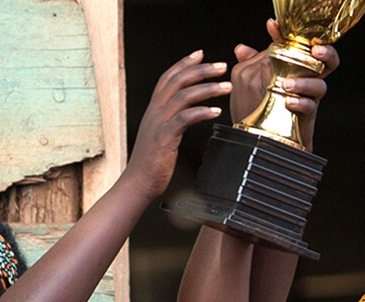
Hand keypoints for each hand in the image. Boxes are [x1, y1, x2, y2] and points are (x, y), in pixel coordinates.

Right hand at [121, 51, 231, 198]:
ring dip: (208, 88)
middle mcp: (154, 111)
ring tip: (227, 87)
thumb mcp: (161, 135)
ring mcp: (158, 123)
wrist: (138, 183)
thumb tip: (187, 113)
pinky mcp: (164, 137)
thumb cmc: (152, 163)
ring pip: (184, 95)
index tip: (200, 54)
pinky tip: (216, 112)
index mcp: (154, 109)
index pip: (168, 77)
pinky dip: (202, 112)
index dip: (184, 63)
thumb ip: (171, 120)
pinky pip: (185, 118)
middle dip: (202, 70)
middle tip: (222, 66)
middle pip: (178, 80)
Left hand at [230, 21, 337, 146]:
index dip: (290, 34)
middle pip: (327, 62)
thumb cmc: (259, 108)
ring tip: (285, 85)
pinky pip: (311, 107)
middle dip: (326, 53)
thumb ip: (249, 64)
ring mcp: (308, 99)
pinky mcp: (307, 117)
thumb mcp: (250, 83)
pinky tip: (288, 102)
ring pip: (320, 85)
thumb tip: (241, 49)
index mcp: (294, 68)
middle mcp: (305, 81)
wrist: (261, 139)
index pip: (300, 47)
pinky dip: (301, 103)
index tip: (272, 27)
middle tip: (316, 50)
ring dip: (304, 83)